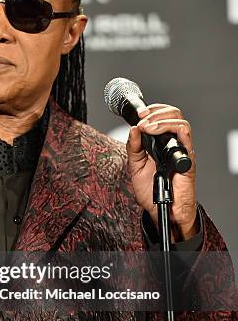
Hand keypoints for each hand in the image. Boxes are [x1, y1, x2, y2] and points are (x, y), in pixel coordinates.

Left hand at [126, 104, 198, 240]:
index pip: (163, 116)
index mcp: (162, 143)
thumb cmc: (152, 191)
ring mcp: (182, 150)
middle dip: (156, 112)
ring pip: (181, 122)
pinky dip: (172, 130)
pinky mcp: (187, 160)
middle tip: (142, 119)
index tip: (138, 114)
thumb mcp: (136, 166)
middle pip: (174, 114)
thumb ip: (134, 148)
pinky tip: (156, 134)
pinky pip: (186, 138)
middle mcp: (174, 144)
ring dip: (161, 120)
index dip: (152, 110)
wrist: (162, 210)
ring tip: (147, 127)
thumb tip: (133, 129)